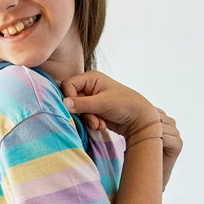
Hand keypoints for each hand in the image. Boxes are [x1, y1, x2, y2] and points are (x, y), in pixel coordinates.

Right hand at [61, 70, 181, 188]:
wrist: (139, 120)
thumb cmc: (125, 105)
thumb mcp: (103, 103)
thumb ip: (82, 104)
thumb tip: (63, 103)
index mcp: (91, 78)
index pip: (68, 85)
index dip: (68, 97)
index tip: (76, 109)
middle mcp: (89, 87)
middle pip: (71, 99)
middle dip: (81, 112)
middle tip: (93, 121)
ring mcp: (91, 99)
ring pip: (76, 110)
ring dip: (87, 119)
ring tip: (99, 124)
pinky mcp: (93, 110)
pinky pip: (83, 117)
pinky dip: (91, 122)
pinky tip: (101, 125)